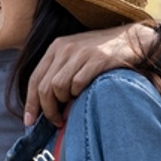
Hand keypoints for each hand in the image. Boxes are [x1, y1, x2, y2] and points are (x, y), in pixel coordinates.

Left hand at [23, 22, 154, 125]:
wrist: (131, 39)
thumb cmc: (101, 54)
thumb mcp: (75, 55)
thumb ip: (59, 73)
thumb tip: (45, 104)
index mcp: (56, 48)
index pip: (35, 79)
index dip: (30, 103)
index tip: (29, 121)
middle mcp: (65, 48)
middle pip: (45, 86)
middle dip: (47, 109)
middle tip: (56, 121)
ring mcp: (81, 53)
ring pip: (58, 87)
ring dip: (64, 102)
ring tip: (73, 105)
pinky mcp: (97, 59)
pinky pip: (78, 84)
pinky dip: (79, 93)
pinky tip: (85, 94)